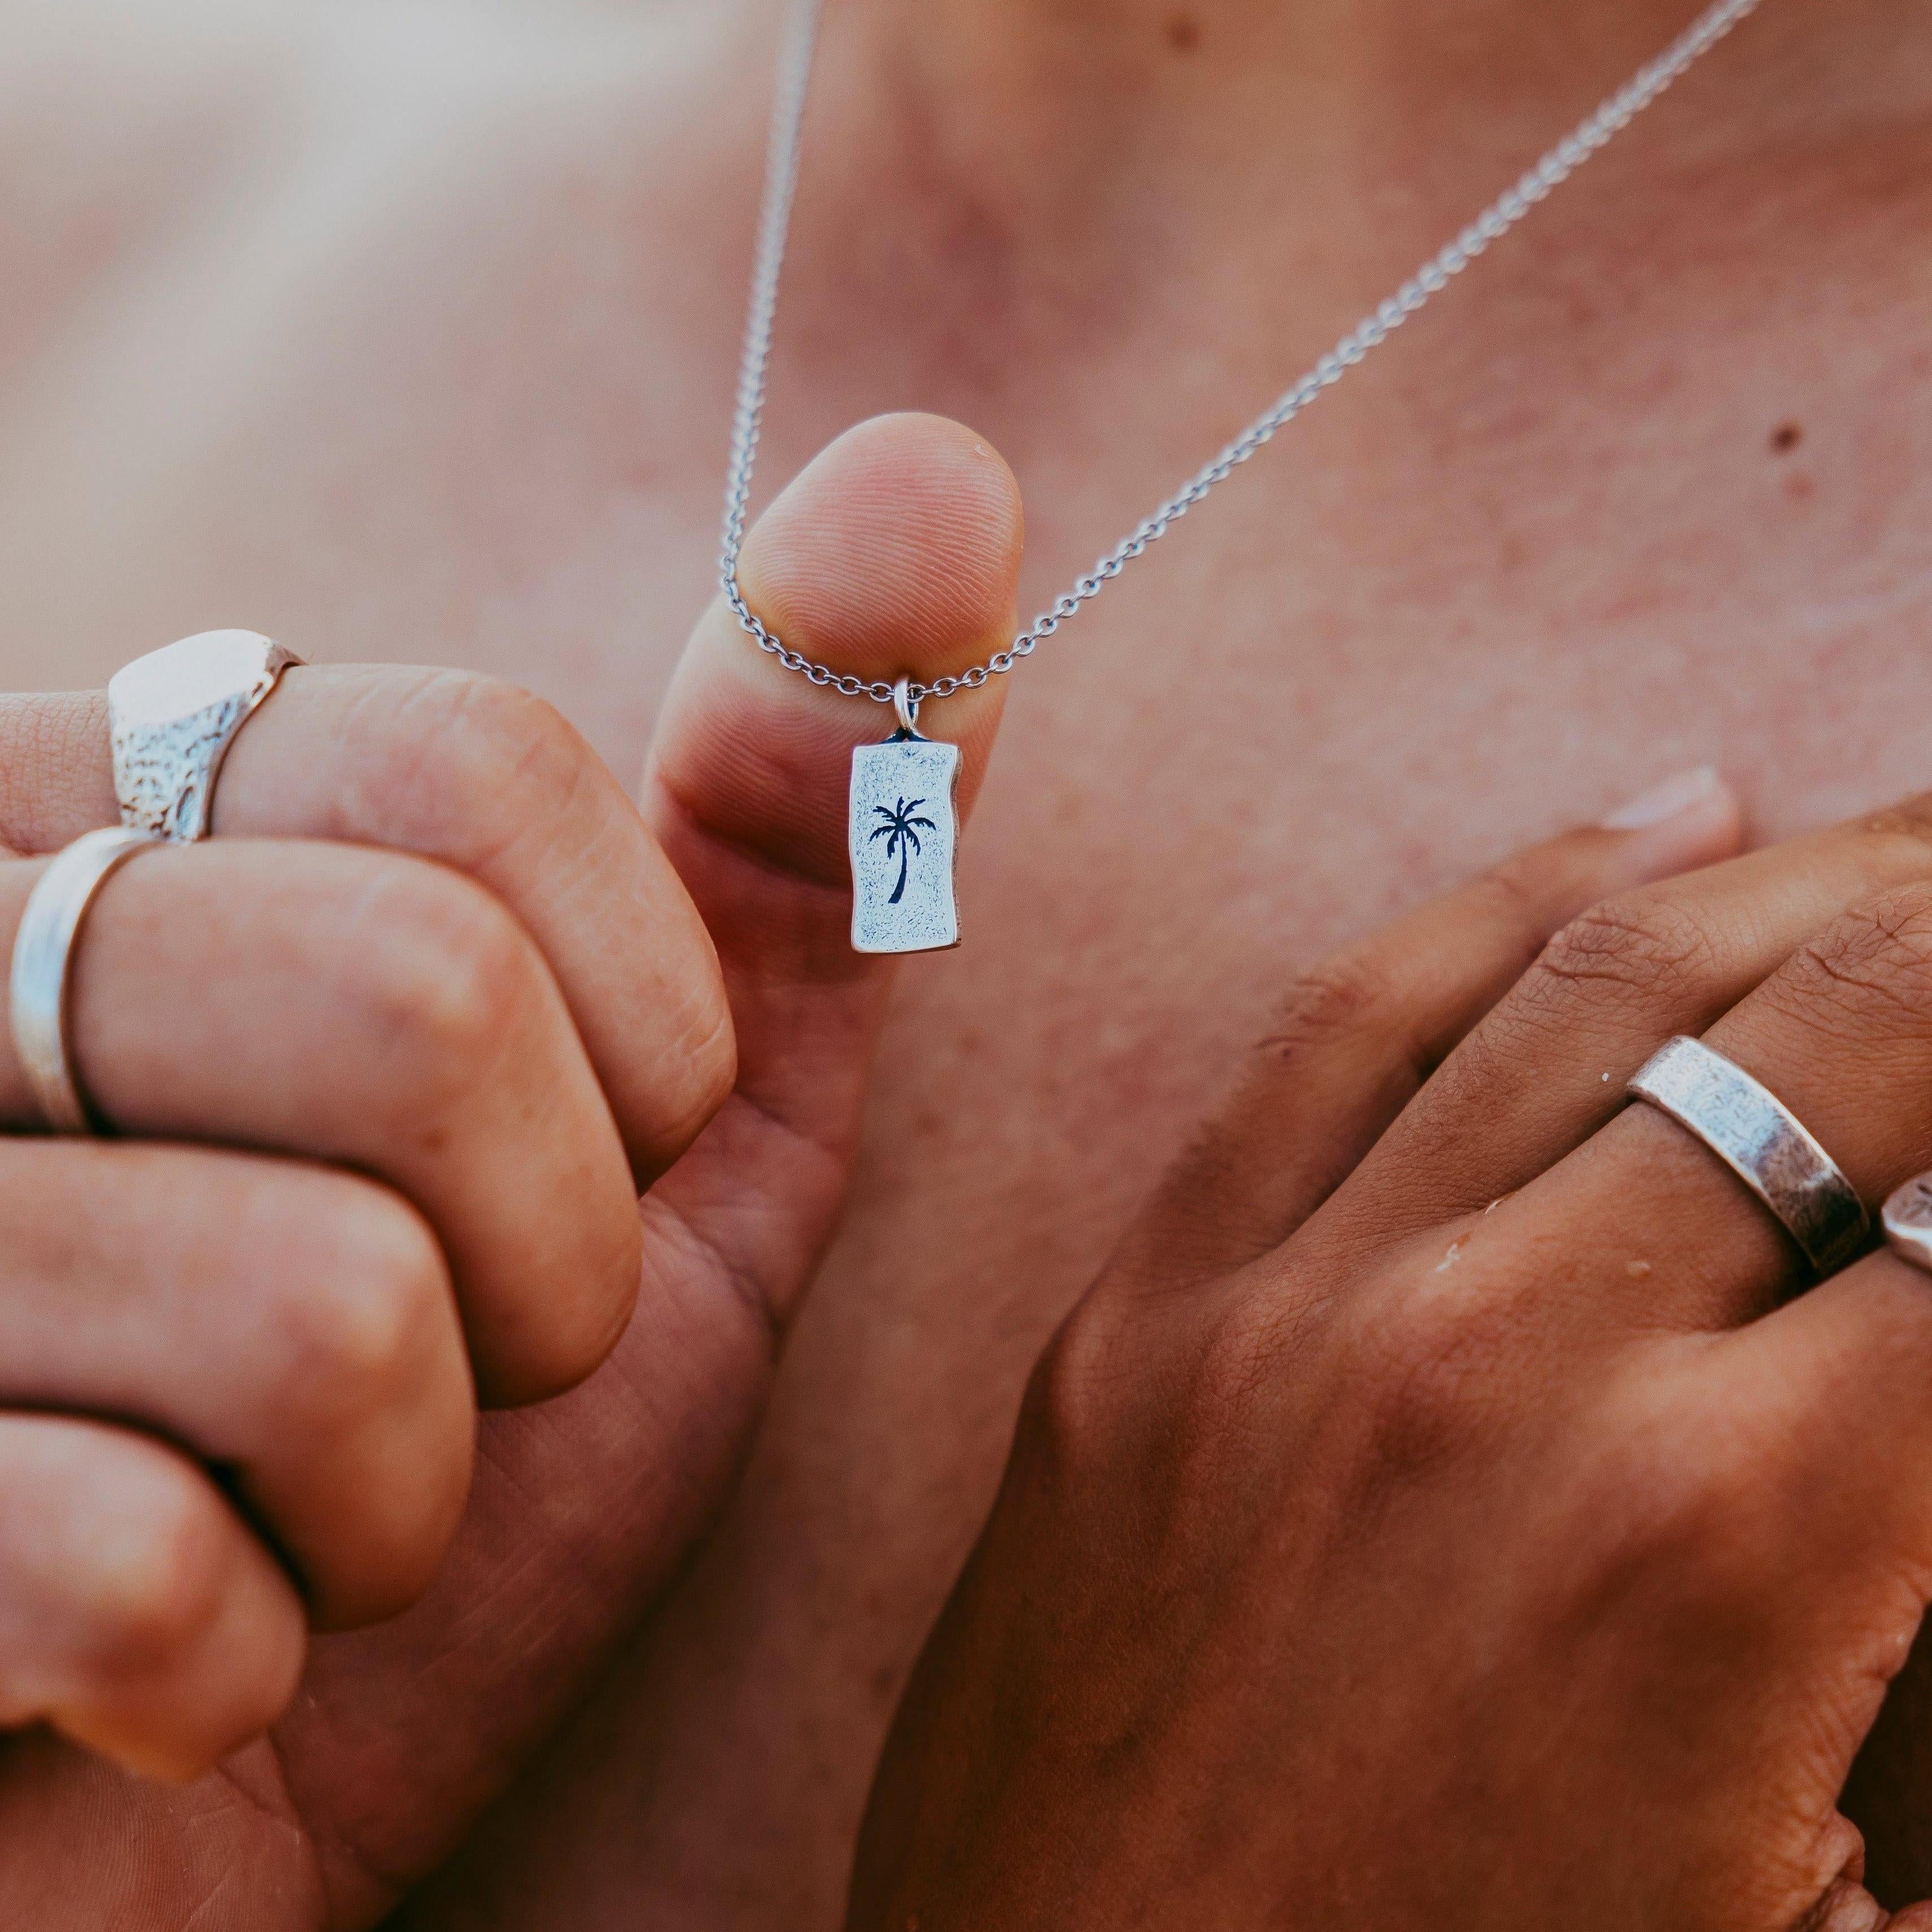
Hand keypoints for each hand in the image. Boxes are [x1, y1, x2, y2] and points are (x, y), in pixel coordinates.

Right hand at [0, 413, 1020, 1925]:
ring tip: (305, 1522)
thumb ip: (788, 827)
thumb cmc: (452, 1426)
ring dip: (401, 1494)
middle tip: (454, 1377)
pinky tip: (158, 1668)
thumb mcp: (668, 1119)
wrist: (232, 1779)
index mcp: (116, 821)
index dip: (641, 1032)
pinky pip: (127, 1573)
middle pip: (416, 1001)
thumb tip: (938, 480)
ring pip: (315, 1301)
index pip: (474, 769)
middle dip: (549, 1270)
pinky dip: (232, 1673)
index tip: (596, 1163)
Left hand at [851, 779, 1931, 1929]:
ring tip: (1899, 831)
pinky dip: (1506, 898)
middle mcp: (1504, 1356)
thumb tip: (1905, 1377)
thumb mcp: (1813, 1918)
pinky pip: (1342, 1027)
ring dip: (1789, 871)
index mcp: (1725, 1537)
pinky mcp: (1142, 1312)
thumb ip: (1906, 1647)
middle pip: (1838, 1026)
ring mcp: (1288, 1307)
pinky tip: (1636, 826)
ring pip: (1595, 973)